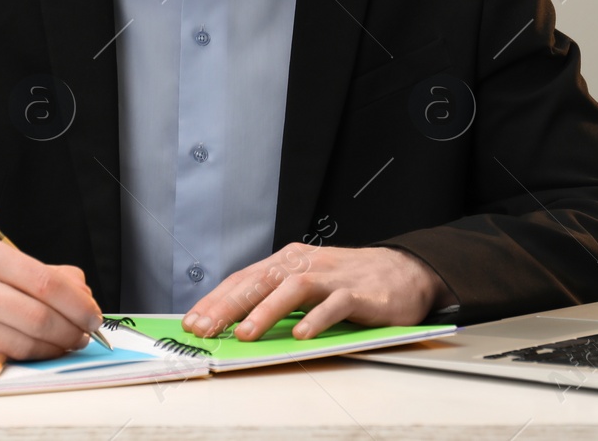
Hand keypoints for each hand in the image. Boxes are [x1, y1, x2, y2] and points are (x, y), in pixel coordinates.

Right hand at [0, 241, 103, 363]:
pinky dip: (24, 358)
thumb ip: (44, 272)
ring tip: (63, 344)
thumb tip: (82, 294)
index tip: (93, 315)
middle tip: (82, 335)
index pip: (46, 283)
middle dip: (70, 331)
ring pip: (21, 343)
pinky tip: (33, 351)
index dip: (77, 305)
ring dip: (52, 349)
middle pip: (37, 317)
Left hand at [181, 245, 449, 341]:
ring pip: (293, 288)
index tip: (192, 321)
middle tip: (206, 329)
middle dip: (228, 306)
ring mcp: (332, 276)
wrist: (405, 270)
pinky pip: (335, 304)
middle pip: (260, 280)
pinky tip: (302, 335)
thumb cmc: (352, 280)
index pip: (244, 278)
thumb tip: (235, 322)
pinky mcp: (359, 292)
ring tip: (245, 333)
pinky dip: (317, 319)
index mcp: (289, 261)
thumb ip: (277, 298)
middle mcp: (306, 263)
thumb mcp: (308, 283)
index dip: (216, 299)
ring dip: (266, 311)